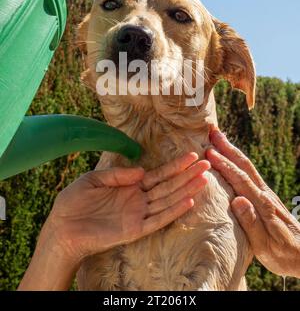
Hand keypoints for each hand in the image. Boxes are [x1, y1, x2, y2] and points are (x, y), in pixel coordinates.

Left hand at [18, 153, 208, 289]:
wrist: (61, 227)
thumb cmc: (74, 202)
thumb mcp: (93, 179)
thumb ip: (117, 174)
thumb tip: (142, 171)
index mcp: (129, 186)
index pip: (158, 174)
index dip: (175, 166)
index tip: (192, 156)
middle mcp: (138, 200)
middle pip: (168, 186)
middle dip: (187, 175)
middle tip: (207, 164)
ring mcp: (137, 215)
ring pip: (167, 201)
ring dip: (186, 191)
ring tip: (204, 180)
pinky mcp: (134, 229)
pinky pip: (157, 220)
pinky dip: (173, 211)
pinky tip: (188, 201)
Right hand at [206, 127, 299, 278]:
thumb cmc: (283, 255)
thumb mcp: (265, 246)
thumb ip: (251, 223)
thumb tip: (238, 200)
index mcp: (263, 205)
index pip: (241, 180)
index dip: (225, 165)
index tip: (209, 152)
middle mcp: (265, 195)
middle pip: (245, 166)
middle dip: (228, 148)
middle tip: (213, 132)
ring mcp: (266, 194)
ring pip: (248, 167)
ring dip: (233, 151)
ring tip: (219, 138)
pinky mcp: (266, 197)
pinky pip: (249, 173)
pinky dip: (238, 161)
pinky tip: (231, 159)